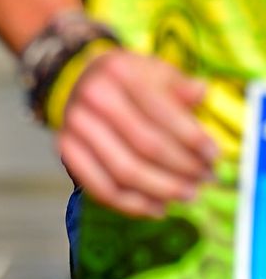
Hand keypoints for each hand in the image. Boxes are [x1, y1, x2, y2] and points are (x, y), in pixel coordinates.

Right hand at [57, 47, 216, 217]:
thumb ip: (179, 85)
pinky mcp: (66, 150)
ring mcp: (75, 125)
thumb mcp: (154, 70)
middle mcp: (93, 97)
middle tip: (204, 180)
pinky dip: (132, 205)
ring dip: (161, 189)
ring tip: (187, 195)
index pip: (162, 112)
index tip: (213, 157)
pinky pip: (101, 188)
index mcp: (120, 72)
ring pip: (125, 171)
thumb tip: (202, 93)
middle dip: (182, 168)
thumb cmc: (127, 79)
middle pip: (145, 145)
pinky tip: (157, 208)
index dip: (192, 138)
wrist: (79, 80)